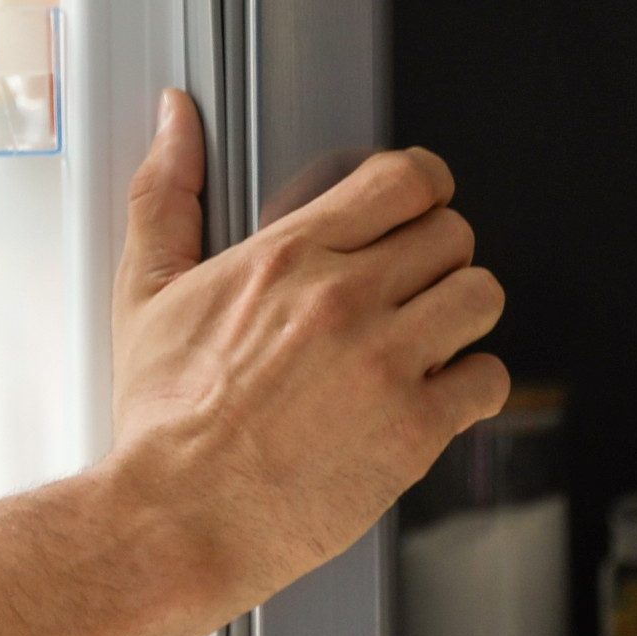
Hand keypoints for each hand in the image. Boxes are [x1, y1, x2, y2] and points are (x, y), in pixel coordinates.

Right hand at [107, 92, 507, 608]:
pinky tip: (430, 393)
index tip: (415, 206)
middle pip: (453, 232)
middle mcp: (344, 299)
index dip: (421, 187)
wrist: (179, 515)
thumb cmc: (162, 416)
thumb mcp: (146, 290)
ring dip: (460, 313)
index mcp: (287, 257)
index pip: (404, 180)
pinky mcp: (417, 429)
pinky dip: (471, 385)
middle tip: (408, 284)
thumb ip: (165, 194)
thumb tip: (172, 120)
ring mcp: (387, 363)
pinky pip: (490, 378)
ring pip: (482, 296)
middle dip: (436, 254)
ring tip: (425, 336)